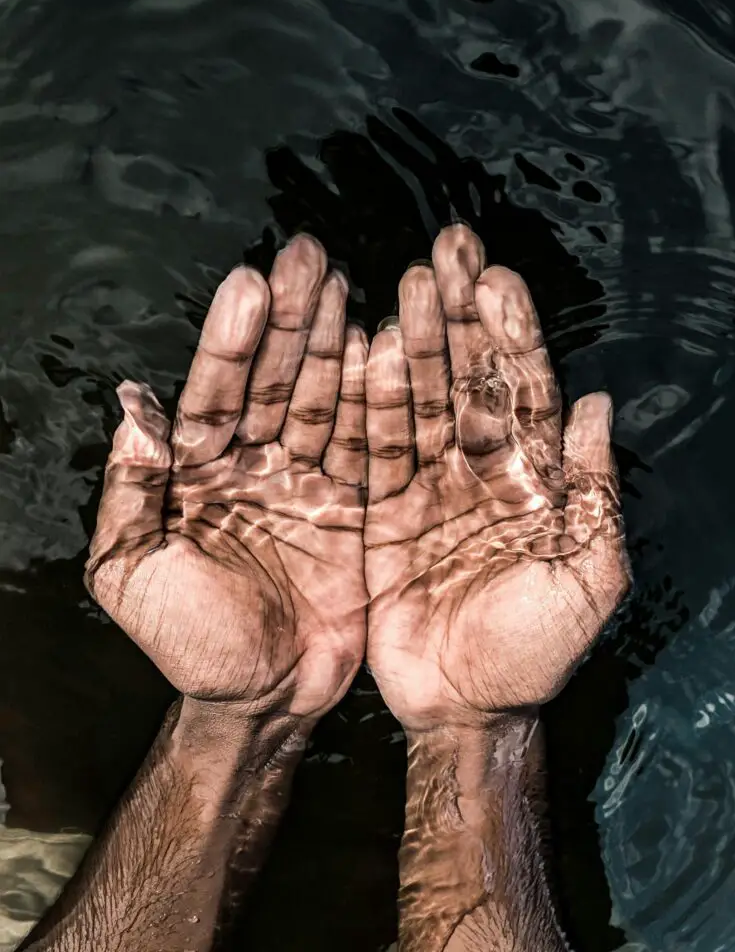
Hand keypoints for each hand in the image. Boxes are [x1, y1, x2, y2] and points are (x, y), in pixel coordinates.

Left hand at [86, 235, 368, 720]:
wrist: (264, 698)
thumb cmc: (191, 645)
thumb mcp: (131, 572)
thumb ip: (129, 489)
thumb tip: (132, 405)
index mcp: (198, 475)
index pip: (214, 395)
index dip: (232, 343)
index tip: (251, 286)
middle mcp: (255, 466)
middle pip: (276, 381)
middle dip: (291, 320)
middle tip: (308, 256)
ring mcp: (308, 483)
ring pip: (326, 400)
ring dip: (335, 342)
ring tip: (347, 282)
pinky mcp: (356, 507)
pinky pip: (370, 446)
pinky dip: (379, 400)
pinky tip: (385, 346)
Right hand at [364, 224, 630, 730]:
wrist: (463, 704)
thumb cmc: (533, 650)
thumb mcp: (586, 578)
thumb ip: (594, 491)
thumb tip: (600, 405)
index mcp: (535, 479)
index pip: (526, 390)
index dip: (512, 334)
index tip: (495, 279)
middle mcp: (481, 469)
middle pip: (469, 377)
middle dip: (460, 314)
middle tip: (446, 249)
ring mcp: (428, 485)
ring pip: (420, 399)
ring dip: (414, 341)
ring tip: (406, 283)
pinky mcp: (381, 509)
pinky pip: (373, 445)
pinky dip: (368, 399)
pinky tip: (365, 349)